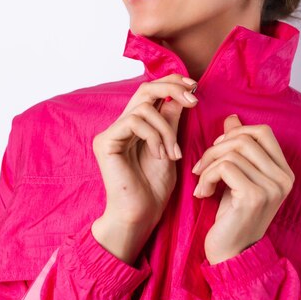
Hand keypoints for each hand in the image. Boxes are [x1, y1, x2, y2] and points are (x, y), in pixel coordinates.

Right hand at [91, 73, 197, 263]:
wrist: (140, 216)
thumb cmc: (154, 188)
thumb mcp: (170, 148)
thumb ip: (171, 122)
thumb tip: (181, 95)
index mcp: (135, 125)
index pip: (151, 92)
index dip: (171, 83)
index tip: (194, 86)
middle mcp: (120, 125)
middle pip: (144, 89)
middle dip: (172, 89)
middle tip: (193, 100)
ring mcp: (111, 132)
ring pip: (144, 108)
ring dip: (166, 129)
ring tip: (174, 153)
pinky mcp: (105, 141)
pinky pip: (134, 122)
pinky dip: (154, 137)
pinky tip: (160, 156)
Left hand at [192, 114, 294, 264]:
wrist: (231, 254)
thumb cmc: (232, 216)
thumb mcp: (236, 177)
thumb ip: (237, 149)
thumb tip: (231, 118)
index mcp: (283, 171)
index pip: (263, 132)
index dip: (235, 133)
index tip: (217, 149)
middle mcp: (283, 178)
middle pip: (245, 138)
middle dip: (215, 148)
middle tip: (201, 167)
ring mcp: (272, 187)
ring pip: (232, 153)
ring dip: (208, 165)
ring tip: (201, 182)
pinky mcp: (254, 196)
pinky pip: (224, 167)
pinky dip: (207, 177)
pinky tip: (203, 193)